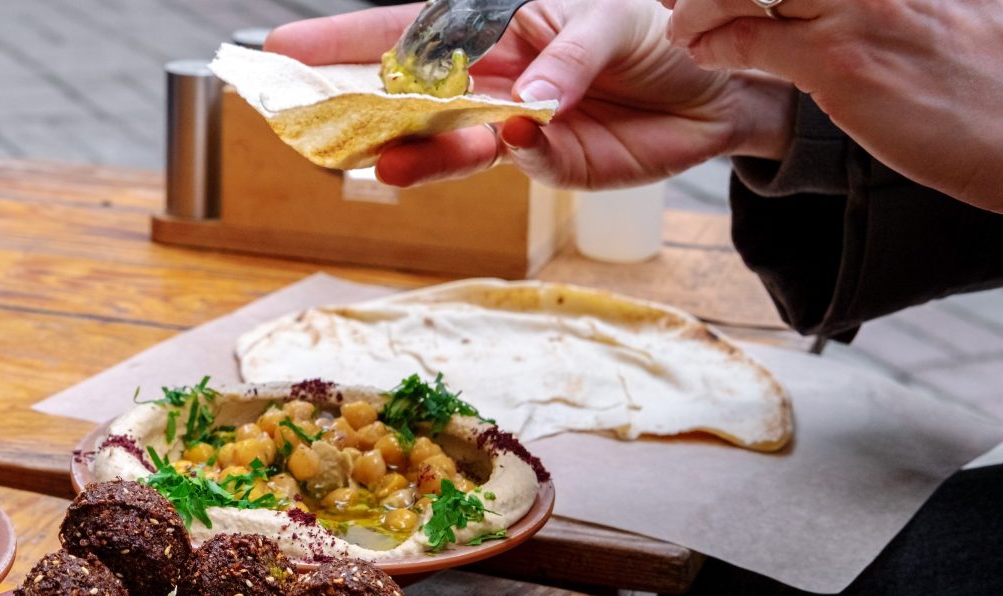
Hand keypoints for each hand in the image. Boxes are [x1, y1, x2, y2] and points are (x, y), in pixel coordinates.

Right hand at [265, 0, 794, 187]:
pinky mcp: (547, 162)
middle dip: (357, 104)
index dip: (346, 40)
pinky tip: (501, 141)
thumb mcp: (615, 25)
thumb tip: (524, 109)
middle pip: (411, 90)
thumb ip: (566, 61)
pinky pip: (512, 160)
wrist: (721, 89)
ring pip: (446, 137)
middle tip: (306, 123)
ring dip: (413, 152)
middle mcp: (494, 72)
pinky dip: (502, 154)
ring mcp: (514, 120)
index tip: (284, 50)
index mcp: (499, 20)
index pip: (412, 28)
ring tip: (379, 165)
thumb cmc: (664, 31)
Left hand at [664, 0, 1002, 211]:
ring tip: (682, 24)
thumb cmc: (983, 79)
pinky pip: (749, 39)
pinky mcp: (841, 61)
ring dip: (699, 4)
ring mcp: (858, 8)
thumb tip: (818, 9)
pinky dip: (713, 44)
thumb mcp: (938, 15)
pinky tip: (705, 52)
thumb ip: (880, 2)